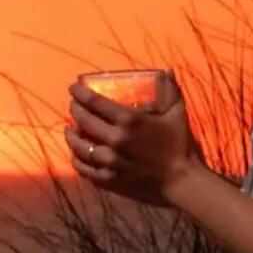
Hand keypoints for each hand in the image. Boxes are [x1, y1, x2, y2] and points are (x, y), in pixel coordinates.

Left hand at [66, 76, 198, 206]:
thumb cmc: (180, 146)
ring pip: (79, 146)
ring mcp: (109, 161)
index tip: (73, 88)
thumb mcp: (177, 114)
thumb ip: (170, 90)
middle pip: (83, 121)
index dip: (80, 93)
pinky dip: (77, 159)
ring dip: (71, 135)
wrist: (182, 182)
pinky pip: (84, 168)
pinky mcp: (108, 180)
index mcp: (129, 120)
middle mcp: (114, 139)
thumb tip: (167, 70)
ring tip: (70, 129)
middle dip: (75, 109)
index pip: (94, 102)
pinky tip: (77, 154)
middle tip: (74, 105)